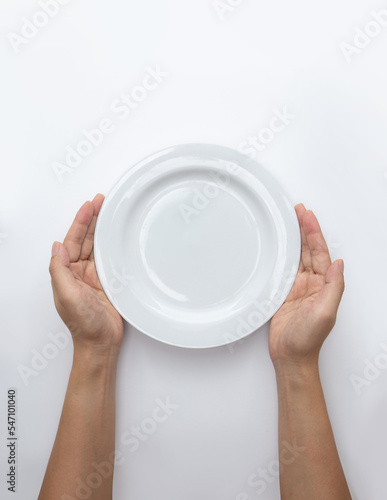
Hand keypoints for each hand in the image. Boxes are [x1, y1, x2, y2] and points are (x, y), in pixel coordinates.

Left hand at [49, 194, 123, 355]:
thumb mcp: (66, 294)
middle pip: (85, 239)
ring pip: (97, 246)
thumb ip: (60, 269)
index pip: (72, 240)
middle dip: (92, 219)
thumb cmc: (83, 324)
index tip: (89, 206)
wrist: (101, 342)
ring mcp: (93, 276)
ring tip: (108, 212)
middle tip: (100, 202)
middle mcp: (79, 272)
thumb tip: (57, 246)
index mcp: (66, 273)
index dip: (80, 222)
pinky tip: (116, 235)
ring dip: (101, 229)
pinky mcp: (107, 282)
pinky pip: (109, 258)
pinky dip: (112, 245)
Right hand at [269, 204, 344, 369]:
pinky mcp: (283, 294)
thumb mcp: (325, 314)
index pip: (319, 252)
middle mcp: (311, 284)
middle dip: (304, 229)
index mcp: (323, 286)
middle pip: (308, 250)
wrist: (290, 357)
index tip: (308, 216)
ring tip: (289, 221)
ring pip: (296, 257)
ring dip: (294, 239)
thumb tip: (338, 264)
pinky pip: (283, 269)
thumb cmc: (307, 340)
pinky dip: (281, 255)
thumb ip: (333, 288)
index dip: (314, 233)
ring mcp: (296, 288)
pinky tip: (278, 246)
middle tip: (298, 211)